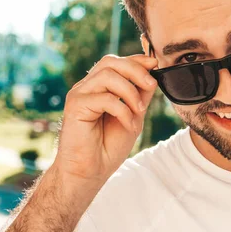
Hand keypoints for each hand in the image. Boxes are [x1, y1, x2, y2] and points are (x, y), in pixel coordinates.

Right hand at [53, 54, 158, 184]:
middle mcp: (87, 87)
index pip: (115, 62)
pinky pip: (104, 98)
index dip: (136, 60)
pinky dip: (123, 110)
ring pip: (107, 75)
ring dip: (130, 92)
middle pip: (110, 62)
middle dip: (135, 70)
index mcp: (98, 87)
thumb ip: (140, 94)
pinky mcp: (75, 106)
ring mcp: (79, 95)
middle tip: (151, 85)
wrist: (90, 171)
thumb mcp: (133, 115)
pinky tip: (128, 124)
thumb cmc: (108, 146)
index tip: (155, 64)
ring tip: (139, 111)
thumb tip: (152, 72)